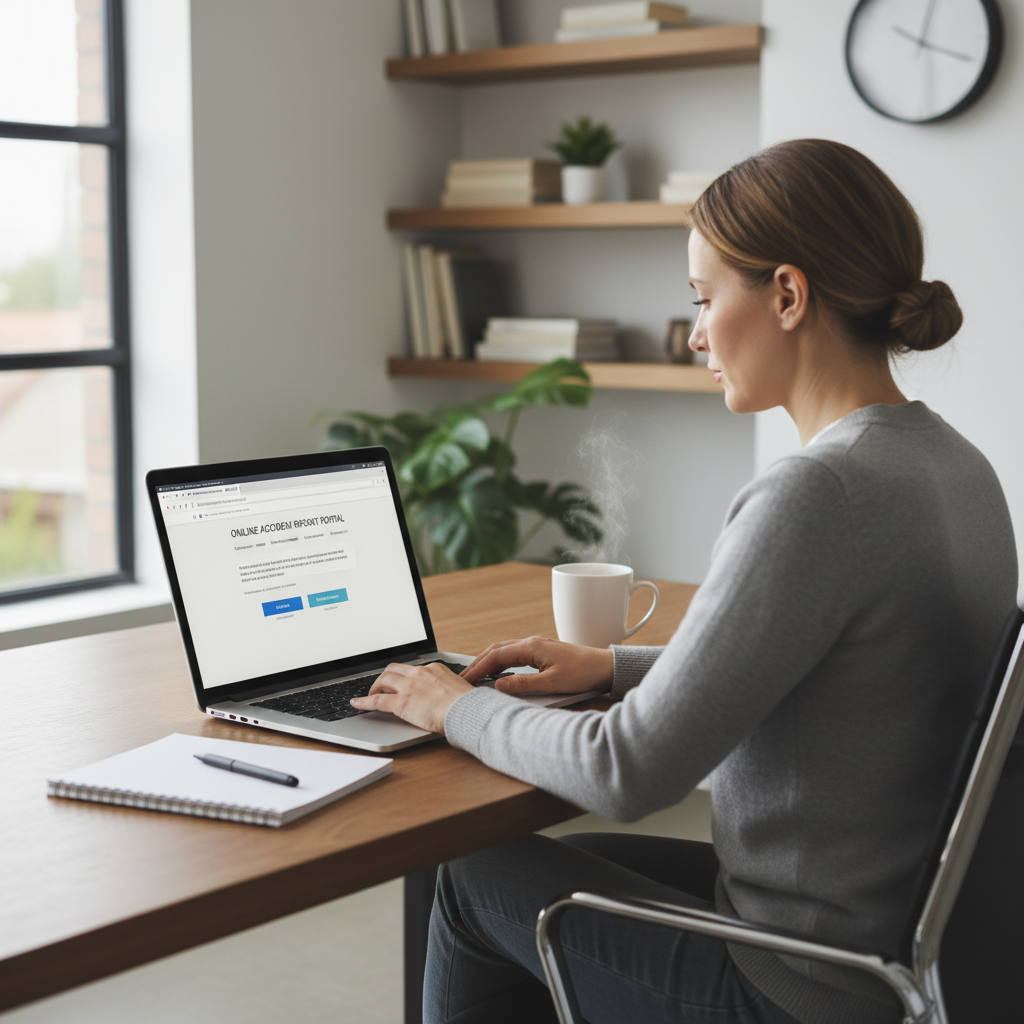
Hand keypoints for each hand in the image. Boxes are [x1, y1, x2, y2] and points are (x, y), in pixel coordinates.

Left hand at [349, 662, 472, 733]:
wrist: (467, 710)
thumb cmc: (468, 704)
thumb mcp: (460, 689)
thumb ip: (449, 689)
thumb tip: (451, 696)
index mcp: (434, 668)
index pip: (412, 669)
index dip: (403, 676)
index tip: (401, 681)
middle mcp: (419, 673)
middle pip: (393, 669)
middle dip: (385, 677)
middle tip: (381, 686)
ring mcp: (409, 687)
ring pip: (383, 680)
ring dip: (375, 686)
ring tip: (370, 694)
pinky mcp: (401, 703)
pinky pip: (377, 700)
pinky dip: (364, 702)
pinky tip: (357, 704)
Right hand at [461, 636, 613, 695]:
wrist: (605, 666)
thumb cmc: (583, 673)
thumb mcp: (551, 684)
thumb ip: (523, 685)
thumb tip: (498, 686)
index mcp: (531, 647)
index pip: (495, 656)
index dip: (477, 668)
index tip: (464, 680)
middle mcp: (531, 643)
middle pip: (496, 650)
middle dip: (478, 663)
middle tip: (463, 678)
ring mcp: (536, 646)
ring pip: (504, 651)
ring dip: (488, 662)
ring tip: (475, 676)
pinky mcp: (542, 652)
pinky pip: (513, 654)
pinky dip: (500, 662)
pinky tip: (498, 672)